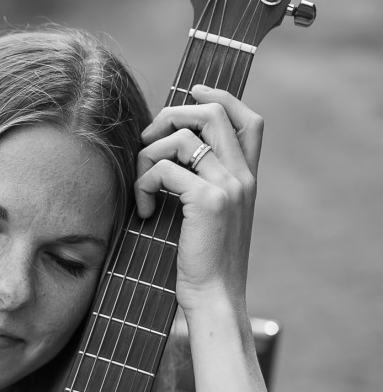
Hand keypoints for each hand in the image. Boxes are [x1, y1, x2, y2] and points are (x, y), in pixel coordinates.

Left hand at [134, 86, 262, 315]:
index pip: (248, 118)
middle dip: (170, 115)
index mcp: (247, 178)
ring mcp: (228, 186)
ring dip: (148, 155)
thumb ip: (199, 184)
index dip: (219, 96)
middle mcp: (243, 176)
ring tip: (142, 188)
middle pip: (212, 113)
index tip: (190, 93)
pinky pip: (164, 170)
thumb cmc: (201, 262)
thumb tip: (165, 152)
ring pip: (182, 137)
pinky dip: (143, 186)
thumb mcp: (207, 217)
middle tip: (147, 141)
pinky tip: (143, 213)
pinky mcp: (208, 201)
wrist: (214, 298)